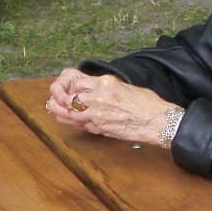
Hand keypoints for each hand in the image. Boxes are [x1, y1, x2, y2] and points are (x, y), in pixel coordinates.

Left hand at [44, 69, 175, 145]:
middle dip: (59, 99)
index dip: (70, 85)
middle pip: (68, 98)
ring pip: (69, 113)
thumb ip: (105, 87)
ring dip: (60, 112)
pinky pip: (79, 125)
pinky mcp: (99, 129)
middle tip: (55, 100)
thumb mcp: (124, 85)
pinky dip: (70, 122)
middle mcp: (98, 98)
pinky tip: (67, 119)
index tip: (70, 87)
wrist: (157, 121)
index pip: (77, 81)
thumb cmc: (146, 103)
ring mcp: (97, 115)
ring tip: (54, 109)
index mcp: (105, 83)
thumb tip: (93, 89)